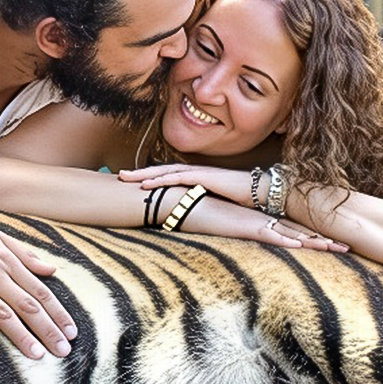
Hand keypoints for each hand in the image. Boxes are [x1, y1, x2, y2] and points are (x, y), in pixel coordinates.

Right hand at [0, 210, 76, 359]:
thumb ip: (25, 255)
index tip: (71, 332)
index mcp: (7, 260)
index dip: (58, 313)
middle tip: (62, 350)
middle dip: (47, 329)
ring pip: (1, 312)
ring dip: (20, 335)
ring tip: (35, 354)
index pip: (39, 291)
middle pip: (26, 305)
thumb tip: (51, 270)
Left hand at [119, 163, 255, 206]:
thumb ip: (200, 203)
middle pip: (161, 170)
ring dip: (144, 175)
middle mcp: (195, 172)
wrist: (262, 192)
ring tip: (126, 178)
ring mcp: (199, 173)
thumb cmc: (241, 199)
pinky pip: (178, 178)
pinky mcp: (204, 178)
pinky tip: (146, 184)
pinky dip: (160, 180)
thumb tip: (188, 212)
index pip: (168, 175)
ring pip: (165, 171)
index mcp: (196, 177)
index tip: (132, 182)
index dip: (150, 177)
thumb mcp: (214, 201)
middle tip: (120, 176)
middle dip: (140, 173)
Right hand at [184, 197, 348, 252]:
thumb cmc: (206, 214)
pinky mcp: (246, 225)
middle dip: (323, 241)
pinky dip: (285, 240)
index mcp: (262, 222)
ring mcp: (257, 222)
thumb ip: (242, 232)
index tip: (332, 245)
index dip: (314, 238)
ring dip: (313, 242)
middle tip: (347, 248)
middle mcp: (265, 221)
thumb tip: (250, 238)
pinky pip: (269, 234)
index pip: (294, 232)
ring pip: (291, 234)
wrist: (189, 202)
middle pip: (300, 233)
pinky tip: (299, 245)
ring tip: (334, 248)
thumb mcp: (229, 227)